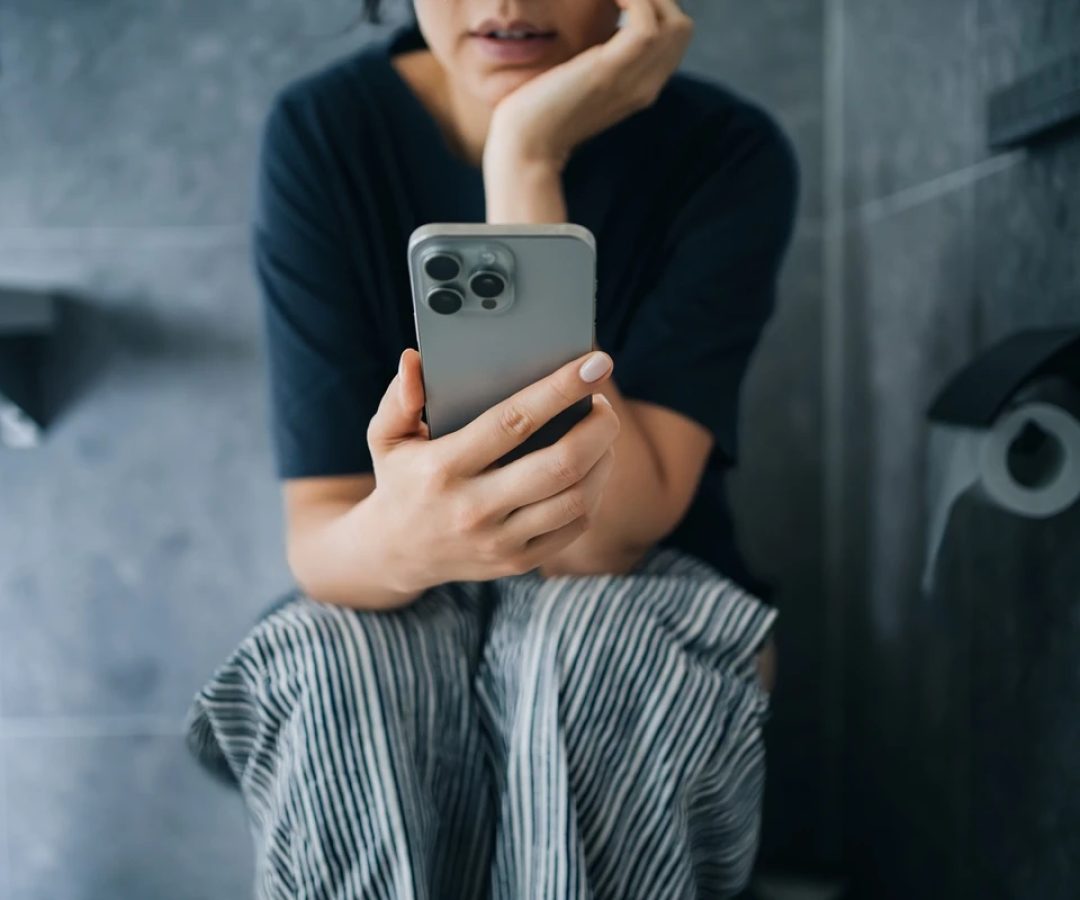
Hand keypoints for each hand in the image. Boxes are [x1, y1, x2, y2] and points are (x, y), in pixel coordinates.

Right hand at [365, 348, 620, 592]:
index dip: (560, 389)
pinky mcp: (519, 561)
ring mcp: (499, 540)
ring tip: (602, 432)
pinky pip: (575, 525)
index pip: (514, 421)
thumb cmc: (401, 479)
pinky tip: (593, 466)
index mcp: (444, 468)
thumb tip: (414, 360)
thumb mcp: (386, 437)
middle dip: (598, 426)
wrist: (394, 553)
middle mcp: (474, 508)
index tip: (595, 364)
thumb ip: (399, 398)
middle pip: (560, 463)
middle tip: (603, 403)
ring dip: (603, 458)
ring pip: (577, 497)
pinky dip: (595, 490)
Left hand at [484, 0, 692, 171]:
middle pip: (682, 28)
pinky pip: (645, 23)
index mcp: (641, 88)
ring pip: (675, 22)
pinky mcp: (610, 71)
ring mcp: (633, 80)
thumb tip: (602, 29)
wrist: (525, 145)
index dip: (655, 8)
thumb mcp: (581, 81)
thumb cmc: (540, 112)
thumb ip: (600, 60)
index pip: (674, 40)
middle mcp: (646, 86)